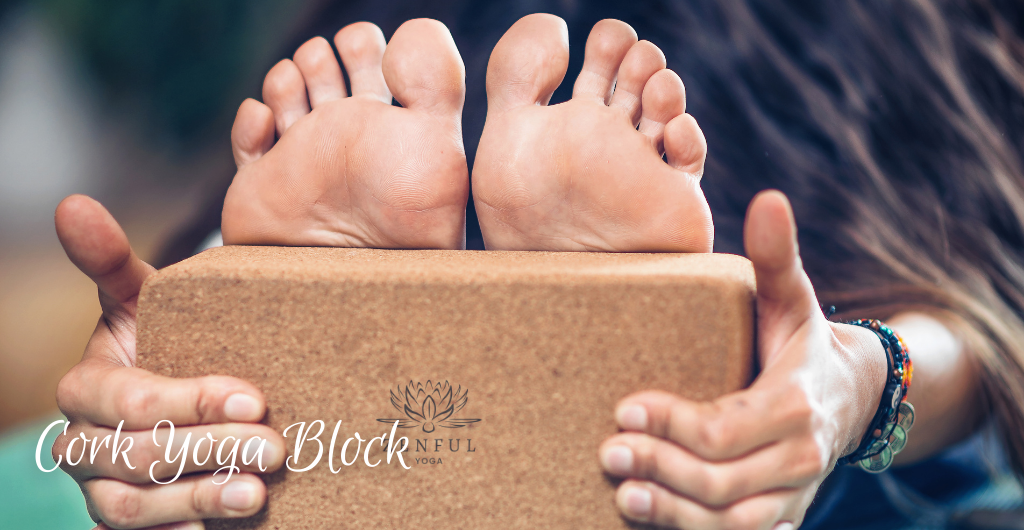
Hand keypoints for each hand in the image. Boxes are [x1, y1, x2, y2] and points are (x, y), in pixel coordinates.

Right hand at [52, 195, 285, 529]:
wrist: (183, 401)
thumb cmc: (168, 343)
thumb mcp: (144, 302)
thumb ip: (112, 262)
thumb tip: (72, 203)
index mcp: (85, 389)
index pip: (127, 400)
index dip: (187, 401)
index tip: (254, 400)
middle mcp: (84, 444)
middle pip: (134, 457)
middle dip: (206, 450)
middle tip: (274, 446)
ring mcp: (103, 490)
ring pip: (133, 507)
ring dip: (198, 501)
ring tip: (257, 492)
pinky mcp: (131, 526)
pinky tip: (231, 528)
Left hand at [599, 190, 887, 528]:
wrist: (847, 396)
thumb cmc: (800, 340)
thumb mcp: (792, 296)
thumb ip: (776, 255)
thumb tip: (768, 198)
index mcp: (797, 404)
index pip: (725, 428)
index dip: (672, 423)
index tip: (624, 407)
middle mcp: (800, 458)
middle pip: (720, 480)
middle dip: (661, 467)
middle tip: (608, 451)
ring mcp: (792, 496)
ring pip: (729, 522)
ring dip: (671, 513)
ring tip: (622, 494)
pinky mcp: (779, 518)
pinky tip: (645, 517)